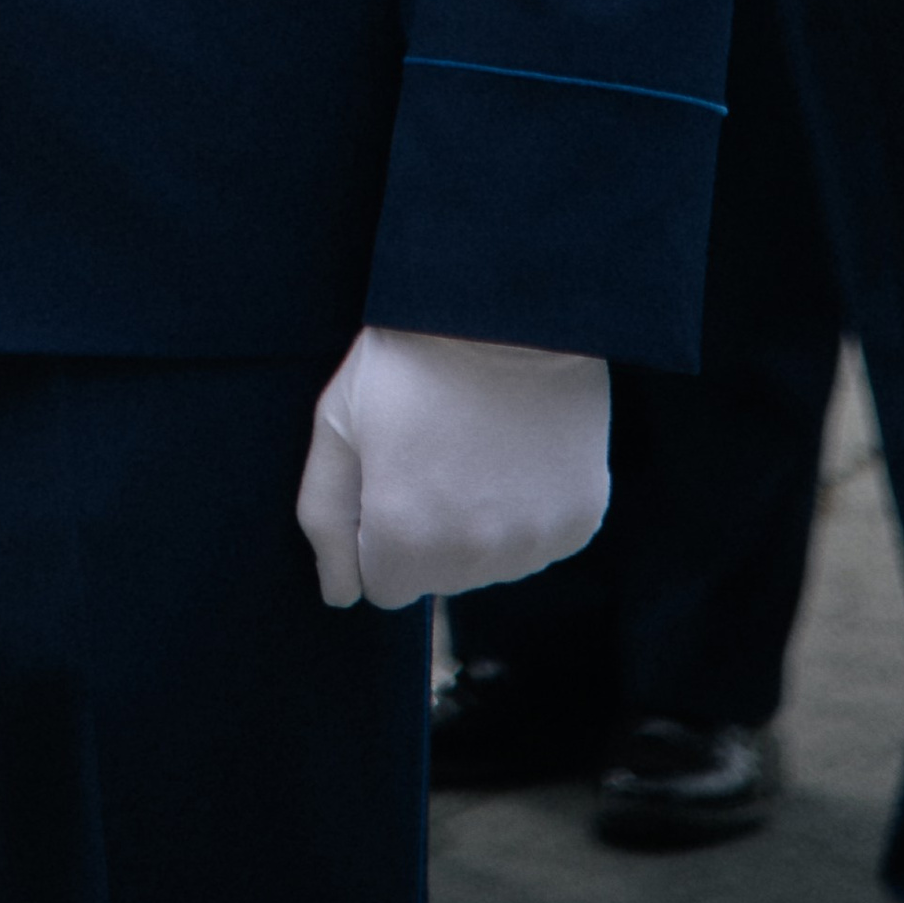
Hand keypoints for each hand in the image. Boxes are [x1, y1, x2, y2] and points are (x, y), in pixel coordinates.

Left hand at [295, 326, 609, 609]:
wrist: (505, 309)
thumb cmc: (408, 359)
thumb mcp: (337, 422)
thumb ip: (324, 517)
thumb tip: (339, 594)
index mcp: (404, 536)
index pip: (384, 586)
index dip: (380, 531)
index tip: (390, 474)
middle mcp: (471, 555)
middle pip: (439, 578)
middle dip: (428, 532)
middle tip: (433, 450)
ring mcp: (531, 540)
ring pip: (491, 563)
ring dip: (479, 524)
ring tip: (475, 444)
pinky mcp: (579, 520)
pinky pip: (539, 540)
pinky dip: (526, 509)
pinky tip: (516, 451)